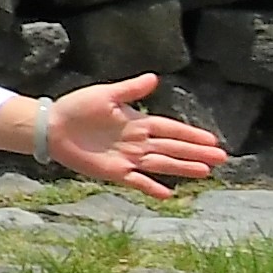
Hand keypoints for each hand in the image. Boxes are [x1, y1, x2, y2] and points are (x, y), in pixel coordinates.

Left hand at [39, 75, 223, 199]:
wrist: (52, 126)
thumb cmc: (76, 107)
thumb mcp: (105, 94)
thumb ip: (131, 90)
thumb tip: (155, 77)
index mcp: (137, 122)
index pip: (170, 129)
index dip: (190, 134)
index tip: (212, 139)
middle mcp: (137, 142)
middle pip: (172, 147)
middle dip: (196, 152)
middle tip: (221, 158)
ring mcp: (128, 158)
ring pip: (161, 163)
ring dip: (183, 168)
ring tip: (206, 172)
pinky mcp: (115, 171)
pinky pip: (137, 181)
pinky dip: (152, 187)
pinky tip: (169, 194)